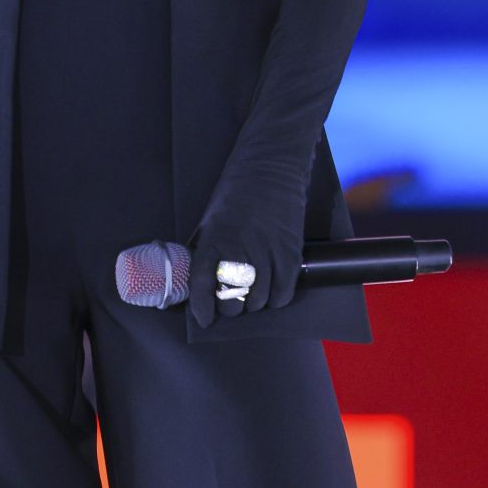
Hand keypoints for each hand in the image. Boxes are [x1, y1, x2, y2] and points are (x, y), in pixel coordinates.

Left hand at [185, 173, 306, 329]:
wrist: (270, 168)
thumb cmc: (235, 193)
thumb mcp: (208, 219)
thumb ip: (203, 250)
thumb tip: (197, 281)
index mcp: (213, 240)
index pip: (203, 286)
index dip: (202, 309)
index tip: (205, 319)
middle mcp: (239, 249)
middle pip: (233, 301)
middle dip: (229, 307)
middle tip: (230, 301)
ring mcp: (268, 253)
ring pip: (259, 300)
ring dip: (253, 304)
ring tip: (250, 294)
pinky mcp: (291, 253)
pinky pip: (284, 292)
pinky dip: (276, 299)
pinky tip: (271, 292)